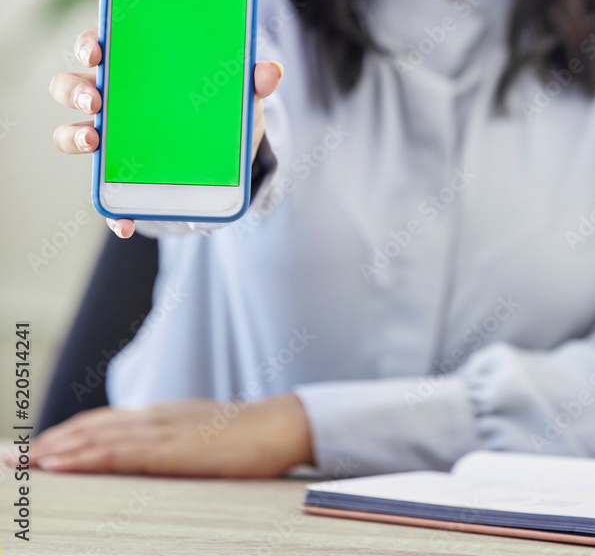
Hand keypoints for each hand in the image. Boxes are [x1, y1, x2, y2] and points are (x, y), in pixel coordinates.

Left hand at [2, 393, 312, 477]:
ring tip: (22, 462)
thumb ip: (172, 445)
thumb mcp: (201, 439)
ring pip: (95, 438)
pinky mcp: (170, 449)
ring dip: (53, 450)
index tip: (32, 450)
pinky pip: (116, 453)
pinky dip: (81, 457)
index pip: (102, 424)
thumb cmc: (247, 439)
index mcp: (161, 417)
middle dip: (46, 444)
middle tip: (9, 459)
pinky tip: (59, 464)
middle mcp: (153, 418)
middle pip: (89, 428)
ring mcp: (161, 430)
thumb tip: (147, 461)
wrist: (281, 426)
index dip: (65, 435)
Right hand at [50, 28, 283, 237]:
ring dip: (74, 136)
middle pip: (71, 86)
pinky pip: (106, 196)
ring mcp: (111, 139)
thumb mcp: (240, 95)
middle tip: (96, 97)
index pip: (99, 45)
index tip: (97, 49)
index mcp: (135, 69)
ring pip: (71, 133)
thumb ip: (254, 80)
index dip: (90, 43)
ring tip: (95, 141)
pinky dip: (112, 212)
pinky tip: (125, 223)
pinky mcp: (120, 178)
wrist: (227, 157)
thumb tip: (271, 72)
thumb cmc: (221, 110)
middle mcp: (113, 100)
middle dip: (75, 89)